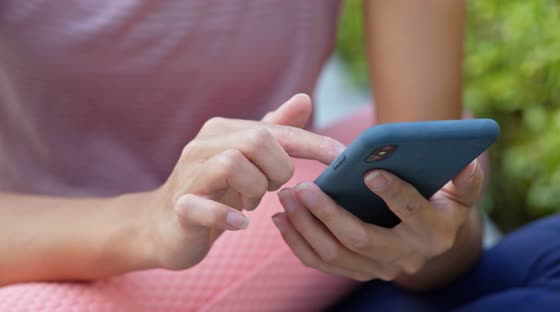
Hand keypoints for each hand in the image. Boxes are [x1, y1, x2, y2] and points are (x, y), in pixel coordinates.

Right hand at [144, 94, 344, 269]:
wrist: (164, 226)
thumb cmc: (214, 190)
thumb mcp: (247, 159)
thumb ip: (274, 130)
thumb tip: (304, 99)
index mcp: (224, 131)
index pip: (276, 129)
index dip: (313, 143)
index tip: (341, 157)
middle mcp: (204, 145)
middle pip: (257, 140)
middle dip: (278, 169)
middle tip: (272, 188)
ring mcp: (189, 175)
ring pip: (233, 164)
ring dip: (255, 190)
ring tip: (251, 203)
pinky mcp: (179, 207)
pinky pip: (203, 206)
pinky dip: (227, 216)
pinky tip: (239, 223)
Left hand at [272, 160, 482, 281]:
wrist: (427, 238)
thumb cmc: (439, 203)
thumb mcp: (460, 191)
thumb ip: (467, 178)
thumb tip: (469, 161)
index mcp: (434, 231)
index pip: (412, 211)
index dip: (393, 192)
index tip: (370, 171)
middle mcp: (406, 256)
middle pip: (360, 238)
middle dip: (328, 213)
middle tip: (303, 186)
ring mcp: (378, 268)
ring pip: (335, 254)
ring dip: (306, 225)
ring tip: (287, 196)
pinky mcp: (356, 271)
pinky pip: (321, 263)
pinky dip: (297, 242)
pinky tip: (281, 219)